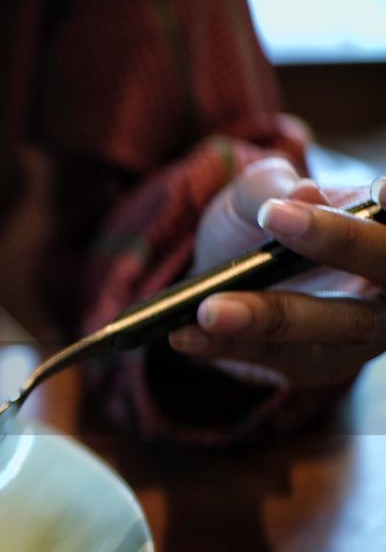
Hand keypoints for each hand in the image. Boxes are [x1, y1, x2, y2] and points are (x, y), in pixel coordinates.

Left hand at [171, 158, 385, 387]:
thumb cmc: (255, 223)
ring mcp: (361, 330)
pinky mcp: (320, 365)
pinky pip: (279, 358)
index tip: (382, 192)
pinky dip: (229, 346)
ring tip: (209, 309)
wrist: (223, 272)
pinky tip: (185, 335)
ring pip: (333, 326)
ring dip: (269, 317)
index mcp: (383, 227)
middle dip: (340, 243)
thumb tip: (304, 193)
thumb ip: (272, 186)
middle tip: (274, 218)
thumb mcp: (253, 192)